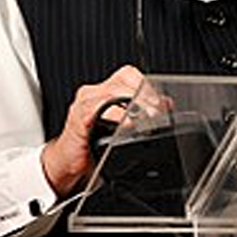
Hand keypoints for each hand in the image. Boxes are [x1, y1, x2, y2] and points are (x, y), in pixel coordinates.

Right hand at [41, 66, 169, 196]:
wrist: (69, 162)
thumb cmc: (93, 143)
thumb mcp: (122, 126)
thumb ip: (143, 113)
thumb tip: (167, 105)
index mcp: (106, 90)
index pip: (129, 74)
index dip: (147, 85)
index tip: (160, 103)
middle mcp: (94, 92)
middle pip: (122, 81)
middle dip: (144, 97)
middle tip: (157, 113)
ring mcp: (84, 103)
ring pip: (111, 92)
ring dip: (132, 104)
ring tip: (146, 118)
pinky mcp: (77, 118)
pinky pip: (95, 109)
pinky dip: (114, 115)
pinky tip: (127, 124)